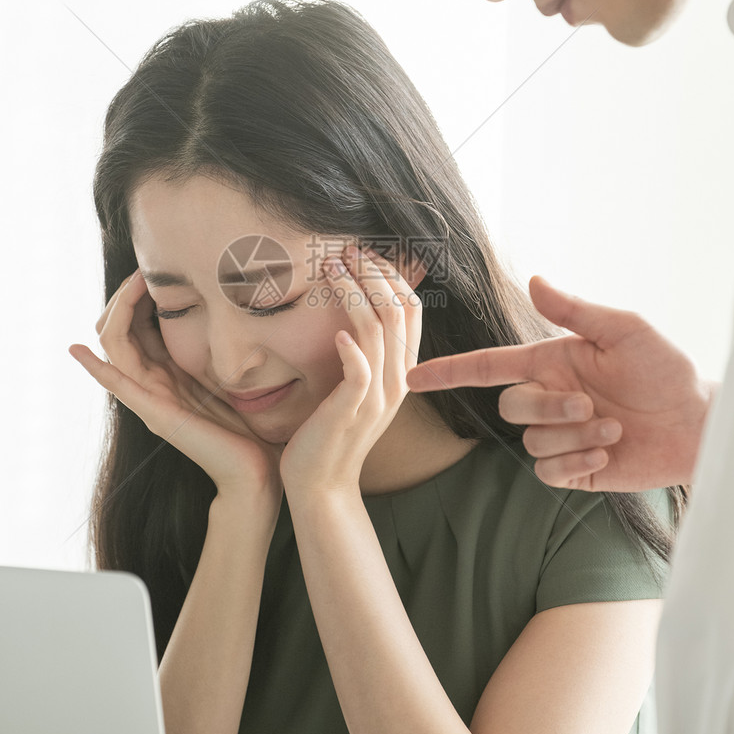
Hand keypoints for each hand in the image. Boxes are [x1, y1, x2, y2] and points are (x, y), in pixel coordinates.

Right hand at [69, 270, 281, 512]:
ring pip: (114, 347)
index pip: (135, 321)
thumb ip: (216, 346)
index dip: (136, 292)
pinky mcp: (157, 416)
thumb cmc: (249, 423)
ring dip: (118, 311)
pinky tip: (79, 352)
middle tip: (141, 269)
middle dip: (124, 294)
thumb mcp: (228, 371)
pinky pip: (119, 387)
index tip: (152, 265)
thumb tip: (227, 305)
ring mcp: (150, 399)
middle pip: (117, 328)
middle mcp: (151, 382)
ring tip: (134, 284)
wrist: (257, 468)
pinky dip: (96, 370)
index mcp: (165, 370)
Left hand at [279, 246, 422, 498]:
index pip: (411, 308)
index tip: (361, 251)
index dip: (390, 274)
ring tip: (332, 269)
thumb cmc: (330, 429)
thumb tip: (356, 308)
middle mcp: (398, 380)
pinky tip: (336, 331)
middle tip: (345, 250)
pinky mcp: (353, 411)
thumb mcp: (356, 384)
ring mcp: (378, 397)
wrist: (322, 483)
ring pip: (379, 332)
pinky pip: (361, 373)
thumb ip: (364, 350)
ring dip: (355, 295)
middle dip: (374, 274)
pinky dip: (351, 348)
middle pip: (399, 311)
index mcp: (402, 370)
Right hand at [406, 275, 712, 491]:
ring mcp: (560, 436)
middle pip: (513, 407)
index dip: (448, 371)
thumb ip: (575, 310)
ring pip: (533, 443)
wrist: (697, 423)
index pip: (487, 367)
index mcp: (551, 362)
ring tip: (615, 430)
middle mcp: (549, 398)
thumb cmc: (666, 369)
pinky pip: (549, 473)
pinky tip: (607, 456)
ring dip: (576, 439)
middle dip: (550, 410)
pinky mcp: (575, 470)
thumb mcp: (624, 329)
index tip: (411, 376)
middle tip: (595, 407)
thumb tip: (534, 279)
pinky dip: (577, 465)